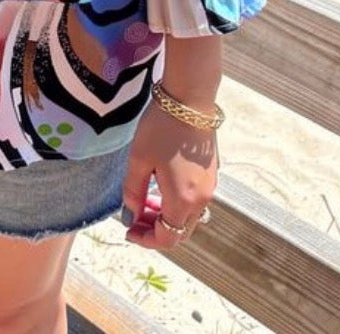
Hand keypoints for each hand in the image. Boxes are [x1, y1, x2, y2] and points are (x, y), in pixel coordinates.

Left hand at [120, 99, 217, 248]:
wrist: (190, 100)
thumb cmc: (162, 127)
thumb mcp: (138, 159)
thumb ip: (132, 191)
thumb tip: (130, 214)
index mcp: (183, 200)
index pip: (166, 238)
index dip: (145, 240)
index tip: (128, 231)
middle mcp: (201, 199)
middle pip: (179, 231)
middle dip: (154, 230)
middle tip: (133, 217)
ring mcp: (209, 186)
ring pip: (187, 217)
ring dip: (165, 216)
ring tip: (143, 200)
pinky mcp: (210, 174)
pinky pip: (194, 201)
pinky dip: (176, 203)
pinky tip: (159, 186)